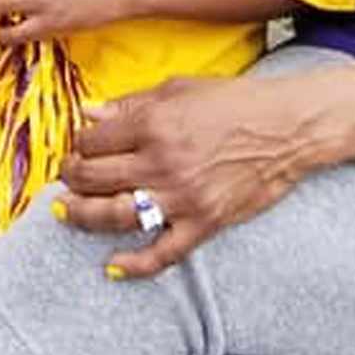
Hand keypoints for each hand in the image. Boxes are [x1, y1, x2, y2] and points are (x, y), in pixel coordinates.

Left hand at [55, 74, 333, 277]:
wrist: (287, 126)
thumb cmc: (235, 100)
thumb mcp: (180, 88)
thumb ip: (131, 103)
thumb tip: (88, 112)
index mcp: (155, 123)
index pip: (93, 140)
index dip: (79, 143)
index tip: (80, 145)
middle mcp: (163, 162)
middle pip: (95, 178)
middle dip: (72, 178)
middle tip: (67, 177)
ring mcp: (183, 197)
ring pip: (115, 216)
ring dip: (83, 216)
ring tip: (67, 213)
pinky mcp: (204, 223)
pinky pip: (162, 253)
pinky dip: (134, 265)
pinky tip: (112, 266)